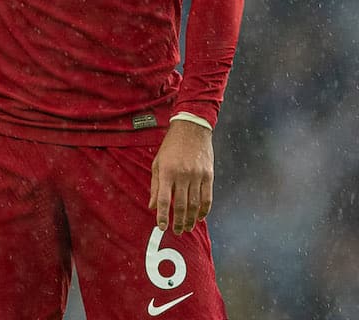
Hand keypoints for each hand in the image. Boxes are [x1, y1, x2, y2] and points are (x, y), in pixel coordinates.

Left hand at [149, 120, 213, 234]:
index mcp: (167, 172)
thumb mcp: (157, 163)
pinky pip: (207, 198)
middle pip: (181, 206)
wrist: (191, 129)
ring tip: (187, 227)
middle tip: (176, 231)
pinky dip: (204, 210)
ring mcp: (197, 176)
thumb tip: (152, 206)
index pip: (164, 200)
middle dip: (178, 222)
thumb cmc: (171, 147)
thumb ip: (155, 186)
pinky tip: (200, 217)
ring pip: (195, 204)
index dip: (162, 215)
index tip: (161, 226)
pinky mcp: (209, 176)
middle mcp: (183, 176)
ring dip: (191, 219)